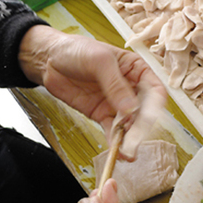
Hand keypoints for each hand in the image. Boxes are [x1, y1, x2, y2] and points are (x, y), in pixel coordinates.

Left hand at [18, 25, 166, 156]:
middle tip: (136, 141)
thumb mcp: (99, 60)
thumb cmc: (76, 50)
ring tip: (128, 152)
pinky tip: (117, 150)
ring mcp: (116, 104)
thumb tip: (131, 108)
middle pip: (144, 112)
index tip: (149, 119)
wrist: (48, 59)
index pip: (154, 90)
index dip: (154, 106)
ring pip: (129, 124)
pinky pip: (112, 130)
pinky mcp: (102, 114)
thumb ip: (115, 84)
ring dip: (130, 139)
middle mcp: (130, 89)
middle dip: (141, 128)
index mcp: (136, 70)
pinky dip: (115, 141)